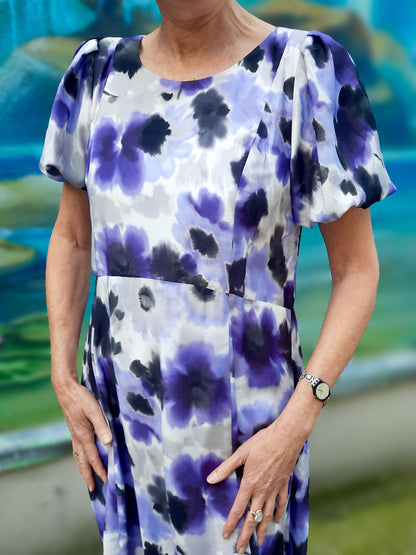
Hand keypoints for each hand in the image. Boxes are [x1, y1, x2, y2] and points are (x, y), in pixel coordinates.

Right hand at [54, 379, 112, 491]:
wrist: (66, 389)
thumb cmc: (81, 398)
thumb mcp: (94, 410)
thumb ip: (101, 426)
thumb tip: (108, 443)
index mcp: (83, 435)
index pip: (93, 457)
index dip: (100, 470)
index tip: (106, 480)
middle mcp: (77, 437)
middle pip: (82, 461)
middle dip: (88, 474)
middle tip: (92, 488)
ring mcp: (74, 433)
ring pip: (78, 455)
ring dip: (83, 467)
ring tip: (86, 477)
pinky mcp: (73, 428)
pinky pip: (77, 448)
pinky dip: (80, 457)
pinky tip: (82, 455)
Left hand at [206, 419, 306, 552]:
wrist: (286, 438)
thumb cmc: (263, 442)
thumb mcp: (241, 453)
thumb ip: (226, 468)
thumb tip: (211, 479)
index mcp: (249, 484)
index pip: (238, 509)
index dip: (231, 524)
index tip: (225, 535)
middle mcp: (262, 491)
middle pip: (252, 518)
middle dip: (246, 535)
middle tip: (241, 549)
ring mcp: (275, 489)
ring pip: (268, 515)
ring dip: (263, 530)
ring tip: (259, 543)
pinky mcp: (284, 485)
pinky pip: (281, 504)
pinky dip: (278, 514)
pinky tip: (276, 521)